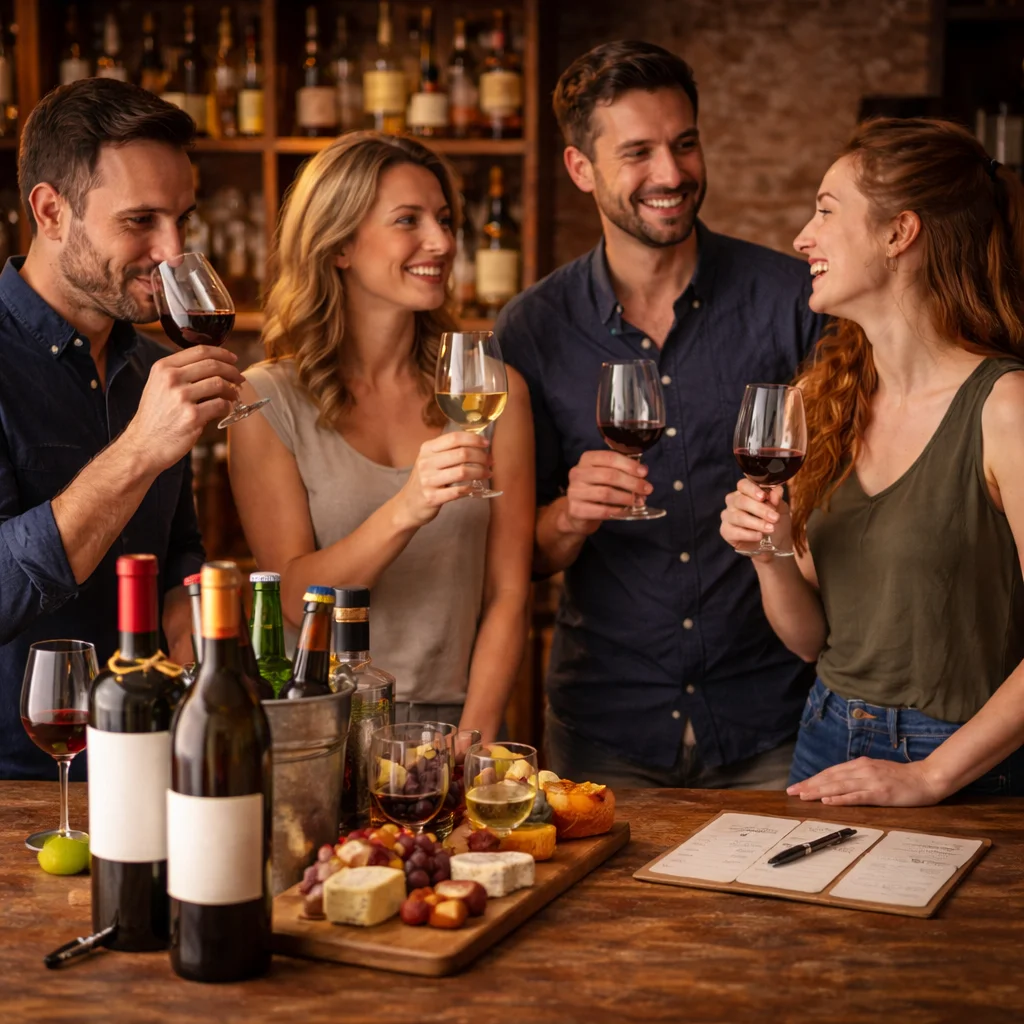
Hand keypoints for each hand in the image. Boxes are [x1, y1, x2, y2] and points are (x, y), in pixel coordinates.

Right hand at [121, 346, 244, 473]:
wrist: (144, 445)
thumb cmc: (155, 417)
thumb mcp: (159, 386)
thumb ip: (181, 373)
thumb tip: (214, 366)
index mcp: (164, 368)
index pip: (200, 351)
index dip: (222, 353)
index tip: (232, 359)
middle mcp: (171, 379)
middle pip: (213, 365)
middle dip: (232, 371)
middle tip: (239, 379)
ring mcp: (182, 397)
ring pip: (219, 384)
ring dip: (232, 390)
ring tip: (234, 396)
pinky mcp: (192, 417)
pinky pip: (220, 405)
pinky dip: (227, 407)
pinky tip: (225, 410)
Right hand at [395, 431, 492, 528]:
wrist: (408, 504)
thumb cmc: (427, 479)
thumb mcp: (432, 460)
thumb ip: (450, 451)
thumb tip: (479, 444)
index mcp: (427, 449)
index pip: (454, 438)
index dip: (474, 439)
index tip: (486, 444)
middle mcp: (426, 462)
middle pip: (462, 454)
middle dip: (481, 457)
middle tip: (490, 462)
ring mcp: (427, 480)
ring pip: (462, 472)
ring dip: (480, 472)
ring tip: (488, 473)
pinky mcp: (431, 497)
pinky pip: (458, 491)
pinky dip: (470, 489)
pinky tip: (475, 488)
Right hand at [560, 450, 652, 533]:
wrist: (577, 513)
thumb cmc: (596, 489)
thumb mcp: (606, 475)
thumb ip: (622, 471)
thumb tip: (643, 472)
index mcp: (587, 459)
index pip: (610, 457)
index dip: (629, 464)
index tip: (644, 472)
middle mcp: (577, 473)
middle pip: (609, 475)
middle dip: (632, 482)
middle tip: (647, 489)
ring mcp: (574, 492)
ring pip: (606, 493)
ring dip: (626, 498)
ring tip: (639, 502)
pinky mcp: (576, 510)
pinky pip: (601, 510)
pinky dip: (617, 511)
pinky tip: (626, 511)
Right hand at [720, 478, 790, 559]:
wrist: (775, 543)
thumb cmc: (775, 521)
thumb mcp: (781, 508)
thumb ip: (777, 498)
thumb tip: (774, 494)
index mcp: (745, 491)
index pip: (743, 485)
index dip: (752, 489)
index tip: (764, 497)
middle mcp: (733, 501)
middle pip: (741, 501)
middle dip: (760, 509)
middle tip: (775, 518)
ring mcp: (727, 516)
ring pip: (738, 516)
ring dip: (756, 523)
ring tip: (770, 529)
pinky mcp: (725, 531)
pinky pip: (734, 531)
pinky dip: (748, 534)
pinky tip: (759, 536)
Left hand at [786, 757, 947, 806]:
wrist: (927, 778)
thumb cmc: (902, 777)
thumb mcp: (876, 771)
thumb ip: (858, 775)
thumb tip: (838, 782)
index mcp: (860, 765)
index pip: (831, 772)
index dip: (813, 779)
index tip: (797, 786)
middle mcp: (862, 770)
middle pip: (831, 778)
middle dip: (810, 785)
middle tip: (792, 792)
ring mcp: (871, 781)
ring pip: (839, 786)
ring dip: (819, 791)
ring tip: (804, 796)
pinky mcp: (880, 793)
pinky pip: (857, 796)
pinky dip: (841, 799)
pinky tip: (828, 802)